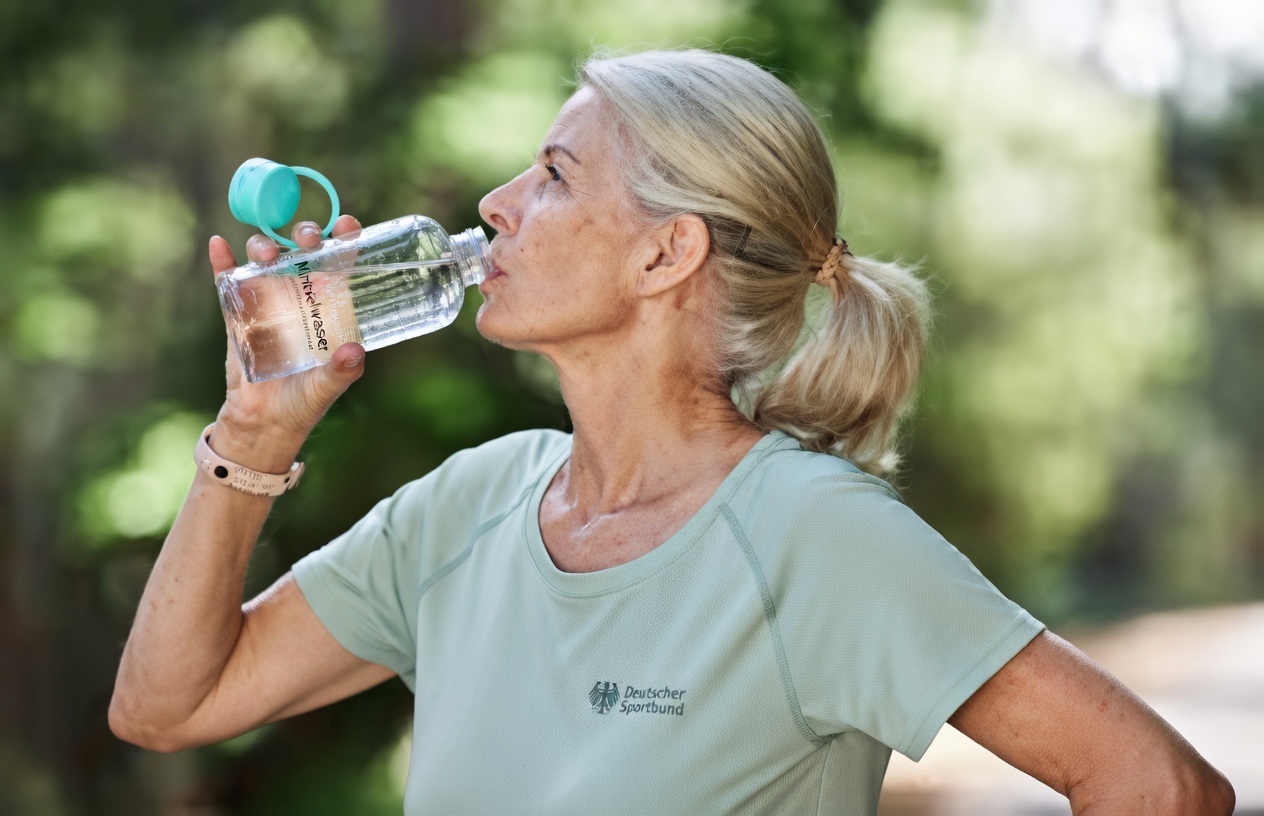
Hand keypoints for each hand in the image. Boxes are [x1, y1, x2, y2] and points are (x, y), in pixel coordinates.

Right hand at [207, 216, 365, 470]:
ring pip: (267, 261)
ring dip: (265, 247)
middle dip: (304, 237)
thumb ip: (343, 371)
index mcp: (328, 308)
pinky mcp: (238, 314)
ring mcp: (268, 302)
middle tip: (306, 238)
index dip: (344, 242)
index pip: (340, 266)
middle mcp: (301, 298)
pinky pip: (228, 282)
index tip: (347, 225)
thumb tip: (356, 352)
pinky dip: (221, 262)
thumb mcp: (327, 388)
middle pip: (303, 254)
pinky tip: (218, 245)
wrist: (263, 423)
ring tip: (265, 253)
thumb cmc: (303, 403)